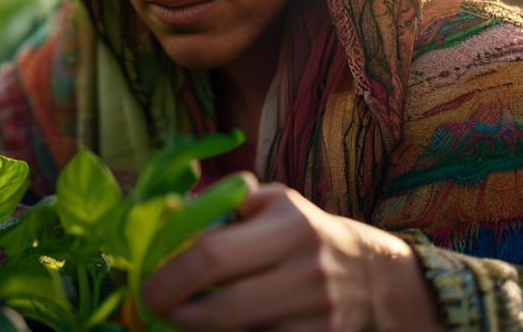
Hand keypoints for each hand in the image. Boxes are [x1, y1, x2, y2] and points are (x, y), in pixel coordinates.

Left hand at [142, 173, 439, 330]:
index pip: (215, 255)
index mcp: (290, 226)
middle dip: (179, 312)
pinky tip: (220, 328)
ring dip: (202, 329)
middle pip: (224, 307)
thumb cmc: (307, 232)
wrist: (376, 277)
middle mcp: (306, 270)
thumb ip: (225, 204)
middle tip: (155, 308)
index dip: (172, 275)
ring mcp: (317, 314)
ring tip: (184, 316)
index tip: (146, 286)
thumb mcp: (275, 203)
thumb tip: (168, 214)